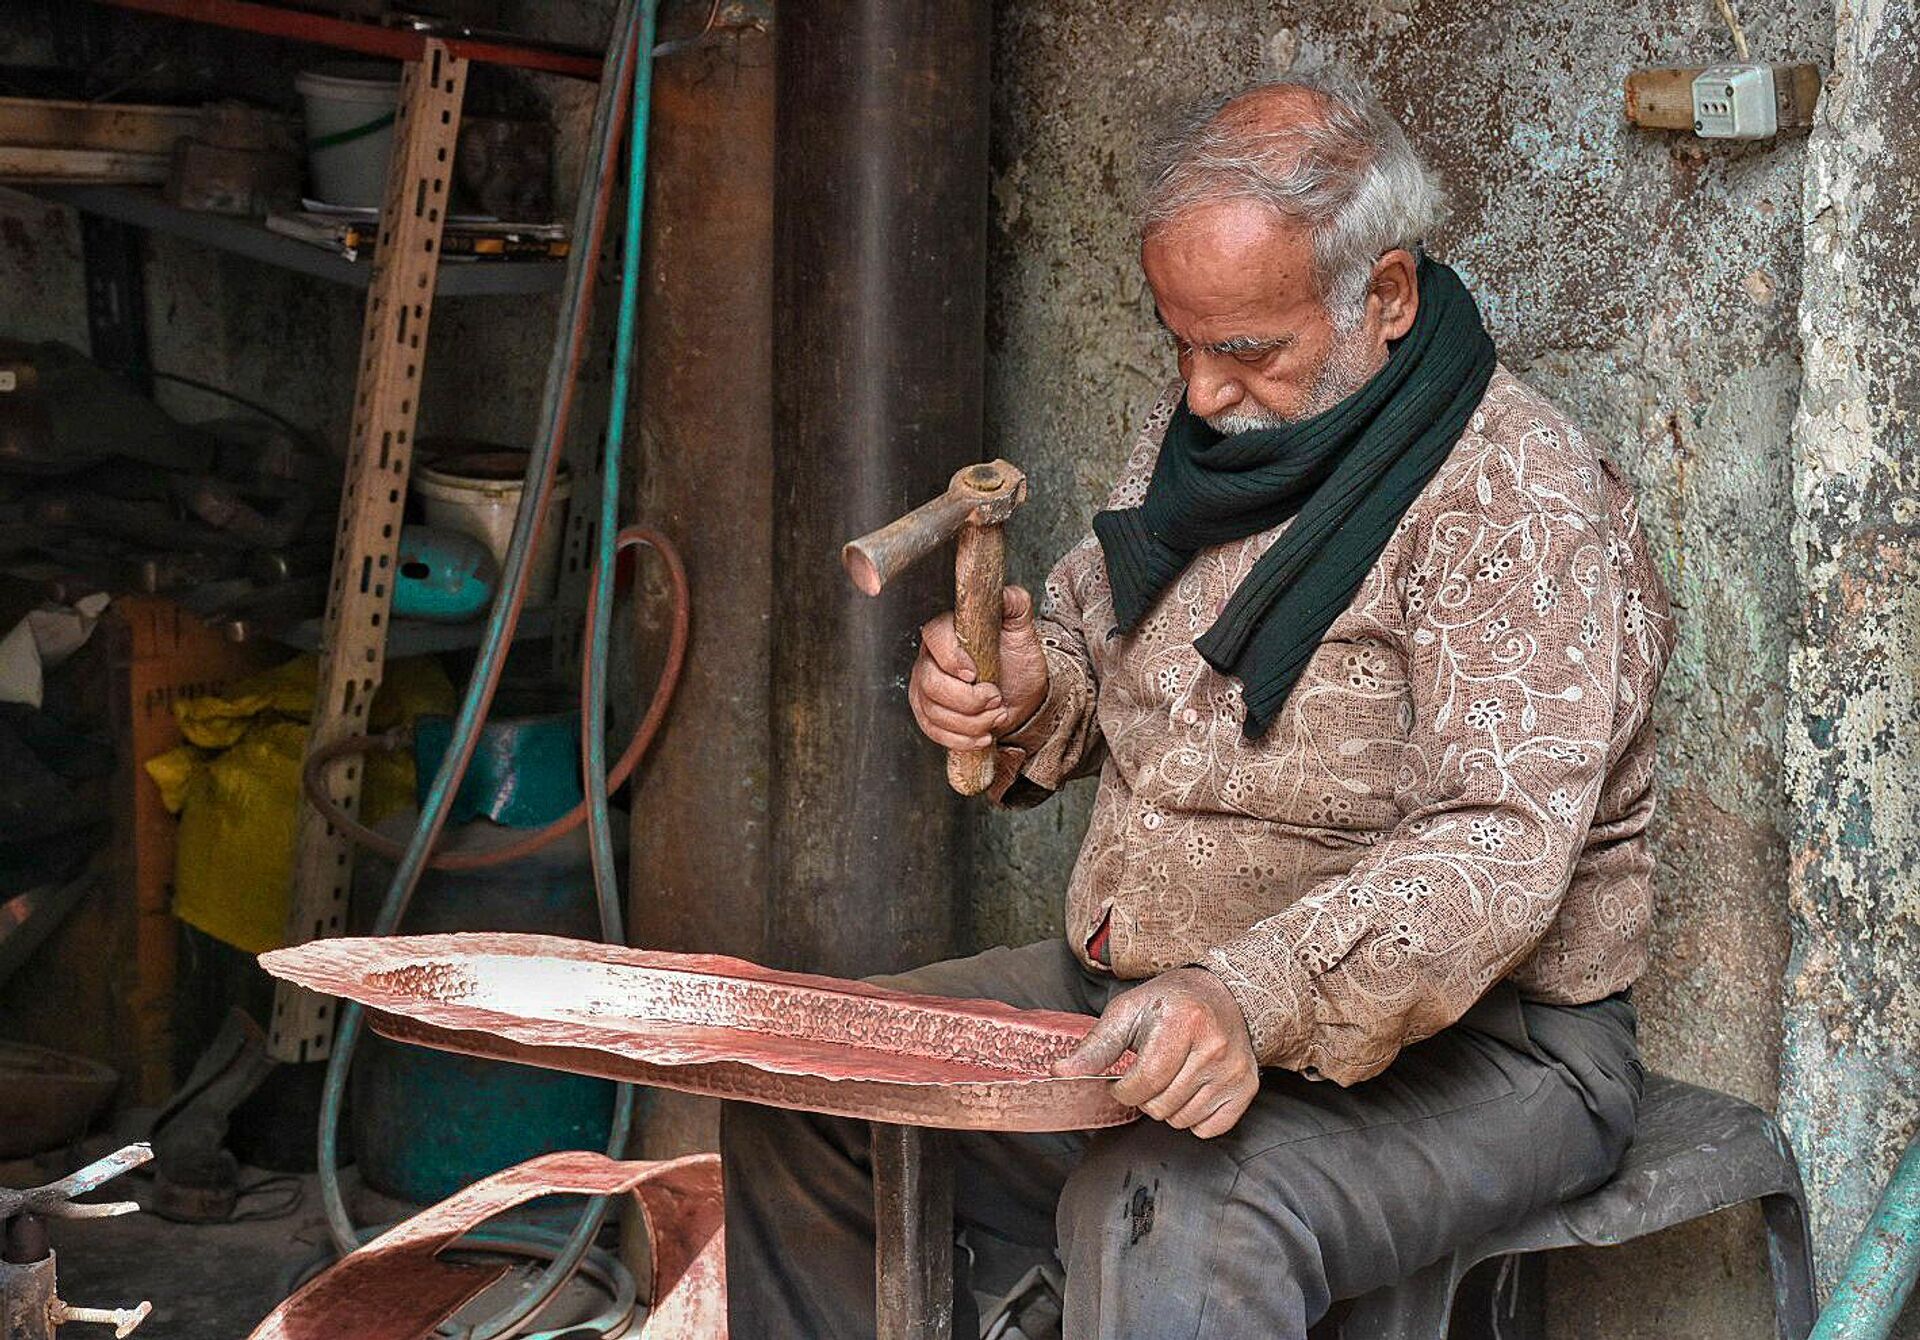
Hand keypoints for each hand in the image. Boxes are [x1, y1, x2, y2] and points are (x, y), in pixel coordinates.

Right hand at [908, 585, 1049, 750]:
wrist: (1020, 695)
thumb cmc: (1017, 661)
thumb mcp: (1022, 632)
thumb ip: (1015, 605)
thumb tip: (1005, 594)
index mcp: (948, 631)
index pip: (934, 636)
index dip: (951, 657)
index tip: (974, 673)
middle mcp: (929, 659)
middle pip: (930, 683)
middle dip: (968, 699)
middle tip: (997, 698)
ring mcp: (924, 689)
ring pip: (934, 711)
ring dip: (971, 722)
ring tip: (998, 714)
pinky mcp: (928, 715)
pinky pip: (934, 732)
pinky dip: (962, 739)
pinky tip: (984, 736)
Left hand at [1052, 968, 1258, 1137]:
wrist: (1222, 995)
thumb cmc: (1169, 1003)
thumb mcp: (1127, 1012)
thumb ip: (1096, 1045)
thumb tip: (1061, 1071)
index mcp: (1183, 1021)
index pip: (1144, 1082)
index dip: (1123, 1090)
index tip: (1120, 1080)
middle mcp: (1214, 1046)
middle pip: (1161, 1105)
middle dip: (1144, 1096)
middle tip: (1149, 1073)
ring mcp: (1233, 1070)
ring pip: (1182, 1120)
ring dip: (1167, 1106)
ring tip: (1171, 1076)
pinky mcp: (1246, 1088)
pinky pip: (1208, 1129)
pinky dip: (1193, 1117)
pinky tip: (1191, 1089)